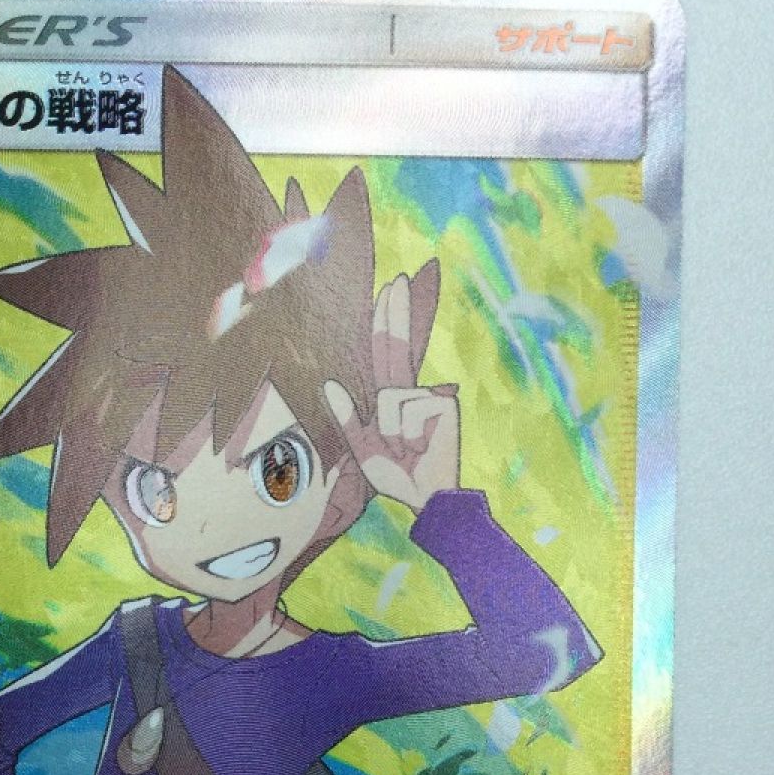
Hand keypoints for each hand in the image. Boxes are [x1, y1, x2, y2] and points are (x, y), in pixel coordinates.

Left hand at [325, 272, 459, 510]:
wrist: (424, 496)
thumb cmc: (397, 475)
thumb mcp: (362, 447)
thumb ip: (347, 418)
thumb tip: (330, 384)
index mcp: (394, 398)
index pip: (387, 353)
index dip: (387, 322)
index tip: (389, 290)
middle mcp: (412, 391)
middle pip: (399, 347)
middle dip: (397, 313)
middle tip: (398, 278)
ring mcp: (430, 396)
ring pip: (390, 399)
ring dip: (391, 430)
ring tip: (406, 448)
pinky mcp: (443, 404)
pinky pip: (406, 411)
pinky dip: (407, 434)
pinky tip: (422, 445)